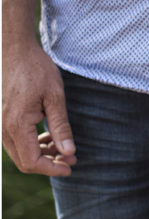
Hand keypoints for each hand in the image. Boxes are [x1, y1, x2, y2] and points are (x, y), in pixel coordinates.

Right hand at [2, 41, 76, 175]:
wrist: (12, 49)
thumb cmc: (35, 69)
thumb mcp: (55, 97)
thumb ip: (61, 126)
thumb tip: (69, 152)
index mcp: (17, 124)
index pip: (31, 162)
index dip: (52, 169)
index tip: (71, 167)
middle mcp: (4, 127)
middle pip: (24, 161)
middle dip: (49, 164)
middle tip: (72, 158)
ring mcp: (0, 123)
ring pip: (20, 152)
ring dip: (42, 155)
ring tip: (65, 149)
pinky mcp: (3, 117)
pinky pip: (16, 140)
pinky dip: (33, 144)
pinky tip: (50, 138)